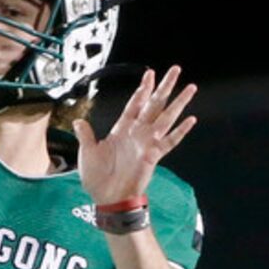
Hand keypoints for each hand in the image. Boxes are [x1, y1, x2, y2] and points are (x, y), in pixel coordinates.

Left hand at [75, 65, 196, 204]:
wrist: (108, 198)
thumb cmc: (97, 179)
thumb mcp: (87, 153)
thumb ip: (86, 136)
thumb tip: (78, 121)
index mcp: (122, 130)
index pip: (135, 104)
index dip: (143, 89)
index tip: (150, 74)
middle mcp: (137, 133)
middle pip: (154, 104)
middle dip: (165, 87)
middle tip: (175, 70)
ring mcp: (147, 143)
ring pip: (166, 118)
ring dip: (178, 103)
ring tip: (190, 88)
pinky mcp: (154, 155)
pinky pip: (170, 141)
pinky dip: (180, 131)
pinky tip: (191, 120)